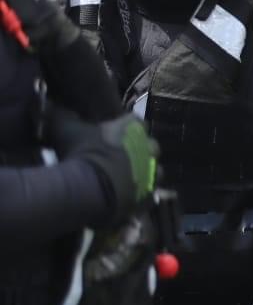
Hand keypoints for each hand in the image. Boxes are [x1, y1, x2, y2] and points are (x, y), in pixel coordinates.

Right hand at [46, 106, 156, 228]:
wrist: (91, 191)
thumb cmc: (82, 153)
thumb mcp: (65, 130)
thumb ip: (61, 116)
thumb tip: (47, 105)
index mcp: (133, 127)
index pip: (133, 120)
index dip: (121, 127)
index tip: (108, 134)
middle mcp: (149, 147)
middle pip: (147, 145)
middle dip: (135, 150)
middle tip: (115, 159)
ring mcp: (153, 173)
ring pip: (151, 171)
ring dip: (140, 173)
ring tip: (121, 180)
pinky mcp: (150, 196)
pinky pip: (147, 196)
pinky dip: (138, 196)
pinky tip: (124, 199)